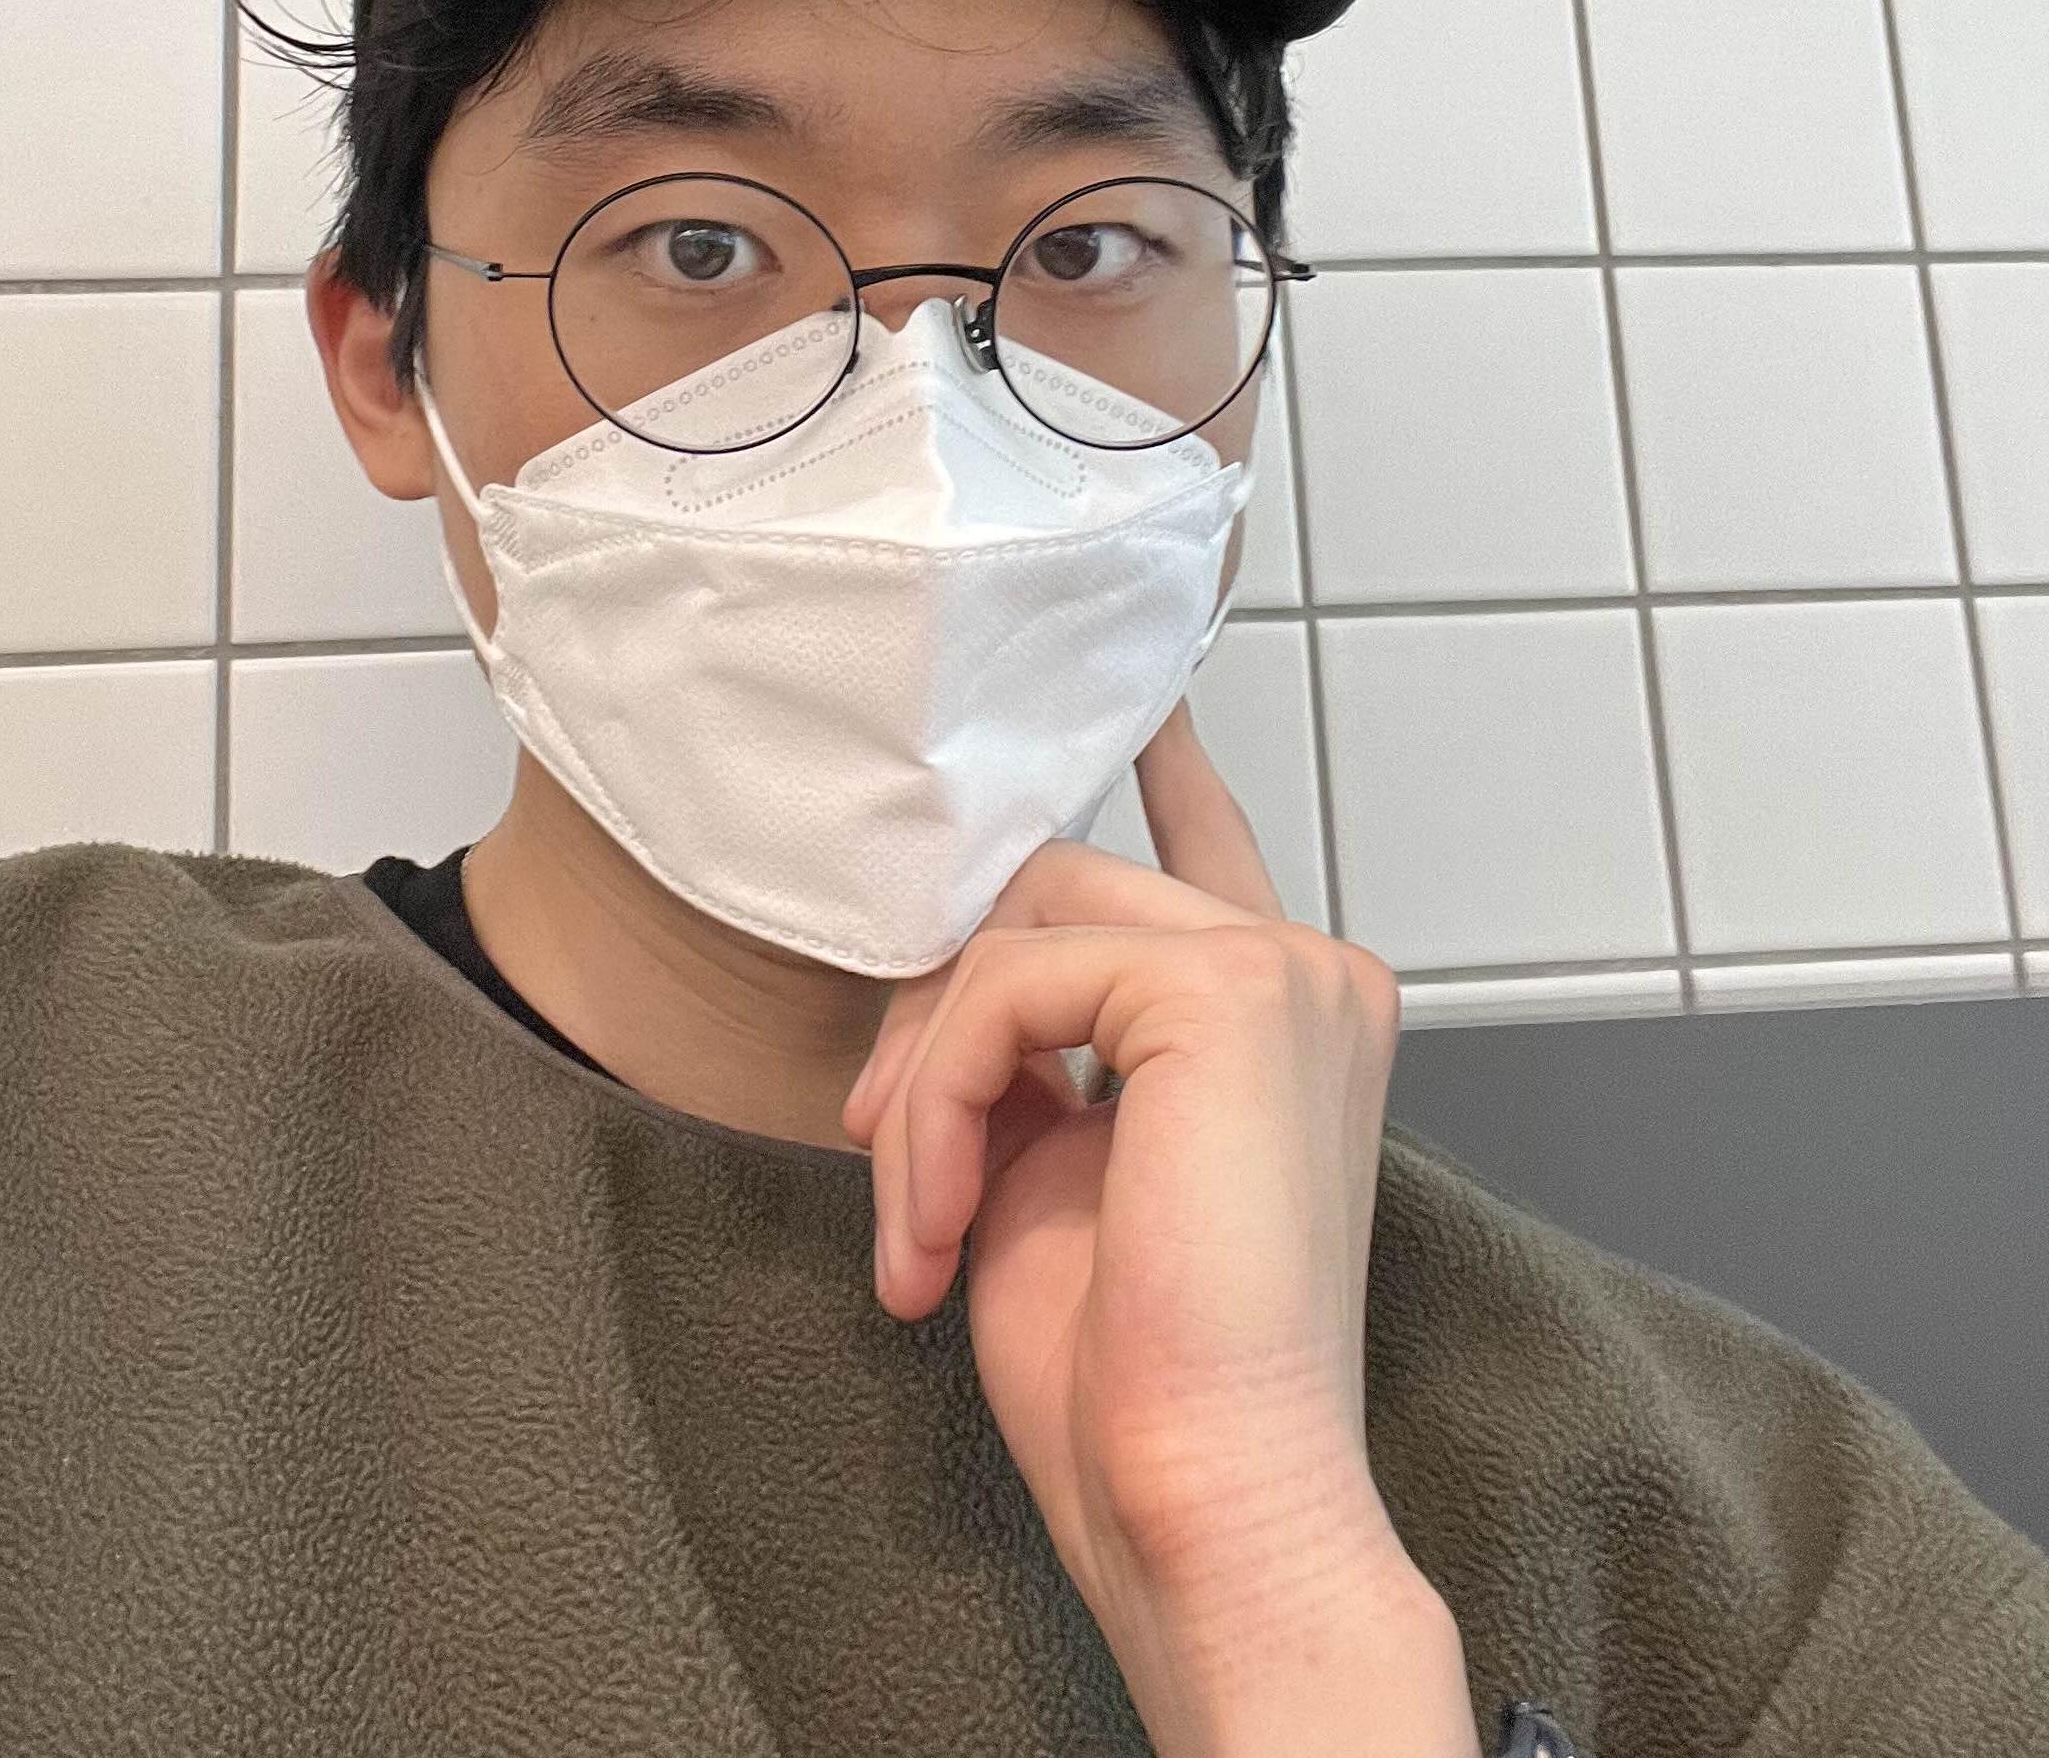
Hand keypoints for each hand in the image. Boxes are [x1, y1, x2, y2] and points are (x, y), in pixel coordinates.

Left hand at [841, 700, 1468, 1746]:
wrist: (1208, 1501)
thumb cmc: (1139, 1381)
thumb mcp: (1059, 1164)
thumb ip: (1040, 1047)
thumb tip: (961, 976)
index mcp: (1285, 1017)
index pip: (1205, 844)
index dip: (1158, 761)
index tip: (1137, 689)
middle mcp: (1306, 973)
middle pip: (1050, 893)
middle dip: (934, 1019)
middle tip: (884, 1160)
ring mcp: (1280, 972)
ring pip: (1017, 929)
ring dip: (925, 1078)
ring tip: (910, 1218)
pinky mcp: (1224, 991)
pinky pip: (1009, 983)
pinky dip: (939, 1097)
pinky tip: (932, 1220)